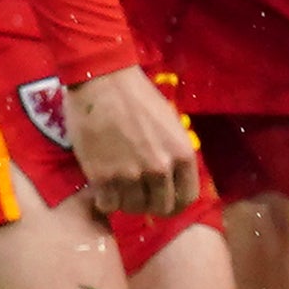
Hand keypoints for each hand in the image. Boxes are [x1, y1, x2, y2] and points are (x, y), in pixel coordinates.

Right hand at [66, 64, 204, 218]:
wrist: (102, 80)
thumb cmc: (137, 96)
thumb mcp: (169, 124)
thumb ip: (172, 154)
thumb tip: (168, 178)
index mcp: (182, 154)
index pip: (186, 198)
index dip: (174, 202)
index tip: (161, 198)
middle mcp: (160, 169)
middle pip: (160, 207)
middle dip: (149, 203)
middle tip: (136, 192)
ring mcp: (131, 175)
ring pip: (132, 208)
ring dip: (125, 201)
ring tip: (116, 185)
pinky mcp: (103, 177)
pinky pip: (107, 204)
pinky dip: (104, 199)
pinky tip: (101, 186)